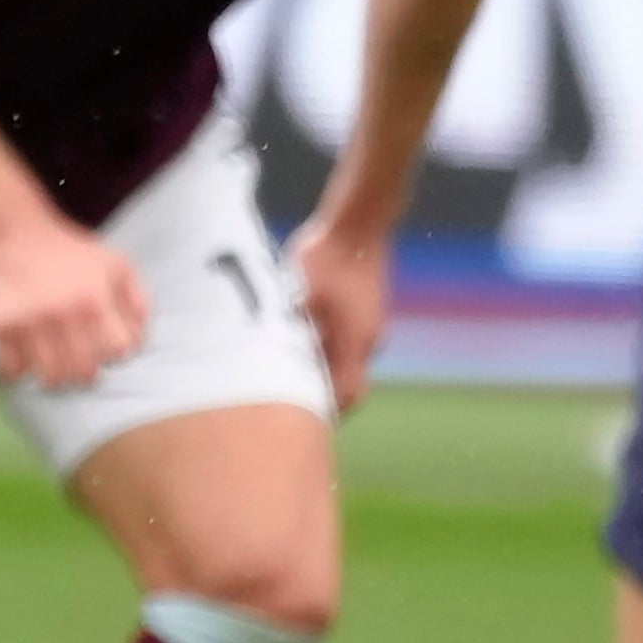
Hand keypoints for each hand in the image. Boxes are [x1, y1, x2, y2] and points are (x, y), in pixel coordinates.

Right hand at [0, 207, 149, 390]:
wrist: (11, 230)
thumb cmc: (66, 250)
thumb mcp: (114, 263)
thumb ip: (136, 300)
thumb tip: (139, 340)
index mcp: (95, 298)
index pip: (120, 351)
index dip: (115, 351)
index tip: (104, 344)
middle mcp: (64, 314)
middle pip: (85, 373)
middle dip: (86, 370)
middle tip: (78, 359)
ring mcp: (31, 324)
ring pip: (51, 379)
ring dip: (55, 375)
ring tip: (53, 362)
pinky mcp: (1, 327)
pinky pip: (12, 371)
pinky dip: (18, 371)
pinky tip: (23, 357)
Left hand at [286, 207, 389, 413]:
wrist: (358, 221)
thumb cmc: (325, 256)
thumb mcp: (298, 297)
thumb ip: (290, 334)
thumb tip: (270, 364)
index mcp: (355, 342)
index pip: (346, 396)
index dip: (324, 413)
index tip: (301, 421)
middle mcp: (369, 340)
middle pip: (349, 383)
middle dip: (323, 395)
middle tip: (291, 402)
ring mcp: (372, 325)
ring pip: (348, 361)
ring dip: (324, 368)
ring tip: (291, 367)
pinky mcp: (368, 311)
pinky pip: (350, 341)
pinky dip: (330, 348)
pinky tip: (305, 337)